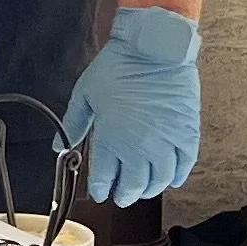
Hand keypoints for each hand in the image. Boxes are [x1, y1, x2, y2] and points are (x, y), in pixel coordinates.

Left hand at [62, 5, 200, 202]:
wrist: (154, 48)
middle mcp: (139, 146)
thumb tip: (59, 146)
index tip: (100, 192)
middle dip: (124, 195)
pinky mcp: (187, 134)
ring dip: (150, 190)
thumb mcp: (85, 95)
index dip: (101, 188)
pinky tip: (170, 179)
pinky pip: (185, 165)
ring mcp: (166, 142)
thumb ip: (73, 124)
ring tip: (142, 190)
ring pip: (160, 180)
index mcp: (111, 138)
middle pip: (133, 185)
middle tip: (120, 197)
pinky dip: (177, 176)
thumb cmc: (119, 67)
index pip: (104, 177)